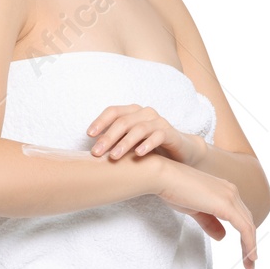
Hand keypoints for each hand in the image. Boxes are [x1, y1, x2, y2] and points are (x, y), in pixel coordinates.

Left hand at [87, 104, 205, 165]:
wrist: (180, 152)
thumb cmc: (150, 147)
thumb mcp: (130, 143)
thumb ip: (114, 141)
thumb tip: (92, 149)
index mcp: (132, 112)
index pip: (113, 111)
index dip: (100, 121)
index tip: (89, 135)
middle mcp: (145, 113)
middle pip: (123, 121)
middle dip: (108, 137)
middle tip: (96, 152)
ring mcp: (159, 122)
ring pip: (139, 129)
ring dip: (125, 142)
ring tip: (114, 156)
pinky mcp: (170, 133)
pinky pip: (158, 136)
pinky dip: (147, 144)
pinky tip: (138, 154)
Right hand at [155, 160, 257, 268]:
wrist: (163, 176)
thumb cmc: (173, 189)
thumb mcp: (195, 210)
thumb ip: (210, 222)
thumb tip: (223, 237)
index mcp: (224, 191)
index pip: (240, 216)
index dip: (245, 235)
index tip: (245, 254)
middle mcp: (231, 191)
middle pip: (248, 222)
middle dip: (251, 244)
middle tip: (250, 264)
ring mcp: (230, 197)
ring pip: (249, 227)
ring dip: (251, 248)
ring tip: (250, 266)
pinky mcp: (227, 205)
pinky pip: (245, 229)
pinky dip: (250, 244)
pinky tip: (249, 257)